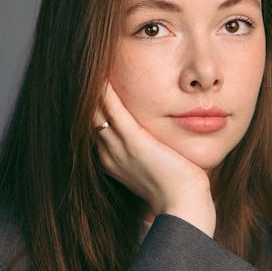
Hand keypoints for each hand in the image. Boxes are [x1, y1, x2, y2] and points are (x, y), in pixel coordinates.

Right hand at [94, 81, 215, 236]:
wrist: (184, 208)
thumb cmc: (179, 190)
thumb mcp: (161, 166)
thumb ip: (154, 150)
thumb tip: (162, 140)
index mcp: (113, 161)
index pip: (97, 125)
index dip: (94, 104)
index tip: (96, 83)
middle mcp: (109, 154)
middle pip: (91, 116)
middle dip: (88, 92)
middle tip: (86, 66)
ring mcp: (119, 149)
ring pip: (96, 110)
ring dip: (94, 87)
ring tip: (92, 63)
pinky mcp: (134, 143)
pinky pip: (113, 110)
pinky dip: (106, 91)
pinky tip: (103, 73)